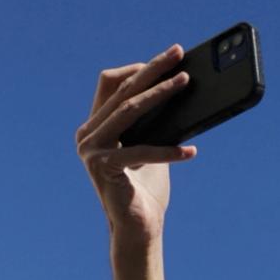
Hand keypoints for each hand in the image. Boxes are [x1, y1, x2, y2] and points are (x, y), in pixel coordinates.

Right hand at [75, 44, 195, 242]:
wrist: (138, 227)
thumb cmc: (147, 187)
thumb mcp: (153, 146)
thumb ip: (158, 123)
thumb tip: (185, 91)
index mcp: (96, 125)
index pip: (112, 83)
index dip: (138, 68)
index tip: (170, 57)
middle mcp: (88, 133)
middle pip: (123, 90)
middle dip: (154, 69)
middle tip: (179, 53)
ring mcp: (91, 148)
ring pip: (129, 110)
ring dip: (160, 94)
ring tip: (186, 82)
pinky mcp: (102, 166)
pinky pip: (140, 151)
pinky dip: (168, 152)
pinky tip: (191, 152)